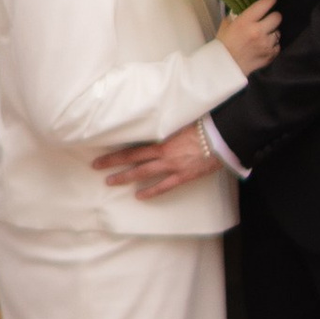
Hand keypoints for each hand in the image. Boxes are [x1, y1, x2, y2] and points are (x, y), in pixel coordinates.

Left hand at [93, 125, 219, 201]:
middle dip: (114, 164)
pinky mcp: (184, 176)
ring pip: (144, 173)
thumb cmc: (204, 126)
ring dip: (126, 178)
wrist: (222, 137)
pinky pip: (165, 186)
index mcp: (162, 140)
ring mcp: (173, 166)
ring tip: (111, 182)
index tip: (100, 156)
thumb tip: (156, 124)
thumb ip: (168, 127)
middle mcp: (164, 154)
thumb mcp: (183, 122)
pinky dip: (151, 191)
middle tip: (96, 168)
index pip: (133, 148)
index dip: (116, 153)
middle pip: (133, 160)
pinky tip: (140, 196)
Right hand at [220, 0, 280, 75]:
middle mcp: (258, 31)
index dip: (270, 0)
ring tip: (263, 36)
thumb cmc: (223, 45)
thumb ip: (237, 15)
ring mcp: (265, 45)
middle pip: (277, 17)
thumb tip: (244, 9)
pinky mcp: (270, 56)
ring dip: (272, 33)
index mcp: (246, 21)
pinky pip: (277, 46)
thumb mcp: (226, 25)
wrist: (224, 67)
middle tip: (267, 20)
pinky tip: (264, 46)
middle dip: (273, 17)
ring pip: (278, 32)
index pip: (265, 4)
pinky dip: (272, 46)